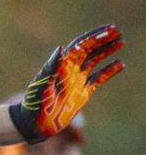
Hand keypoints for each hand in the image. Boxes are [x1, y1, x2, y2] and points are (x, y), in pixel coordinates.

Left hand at [10, 24, 123, 142]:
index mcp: (61, 65)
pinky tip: (120, 64)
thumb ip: (51, 67)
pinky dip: (109, 71)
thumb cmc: (34, 104)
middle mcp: (70, 70)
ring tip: (121, 42)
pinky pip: (98, 78)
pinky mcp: (82, 93)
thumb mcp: (41, 85)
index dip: (94, 36)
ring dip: (107, 51)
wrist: (35, 125)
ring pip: (95, 61)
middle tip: (118, 32)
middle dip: (103, 40)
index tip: (108, 29)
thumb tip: (61, 48)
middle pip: (89, 50)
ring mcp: (77, 81)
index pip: (80, 45)